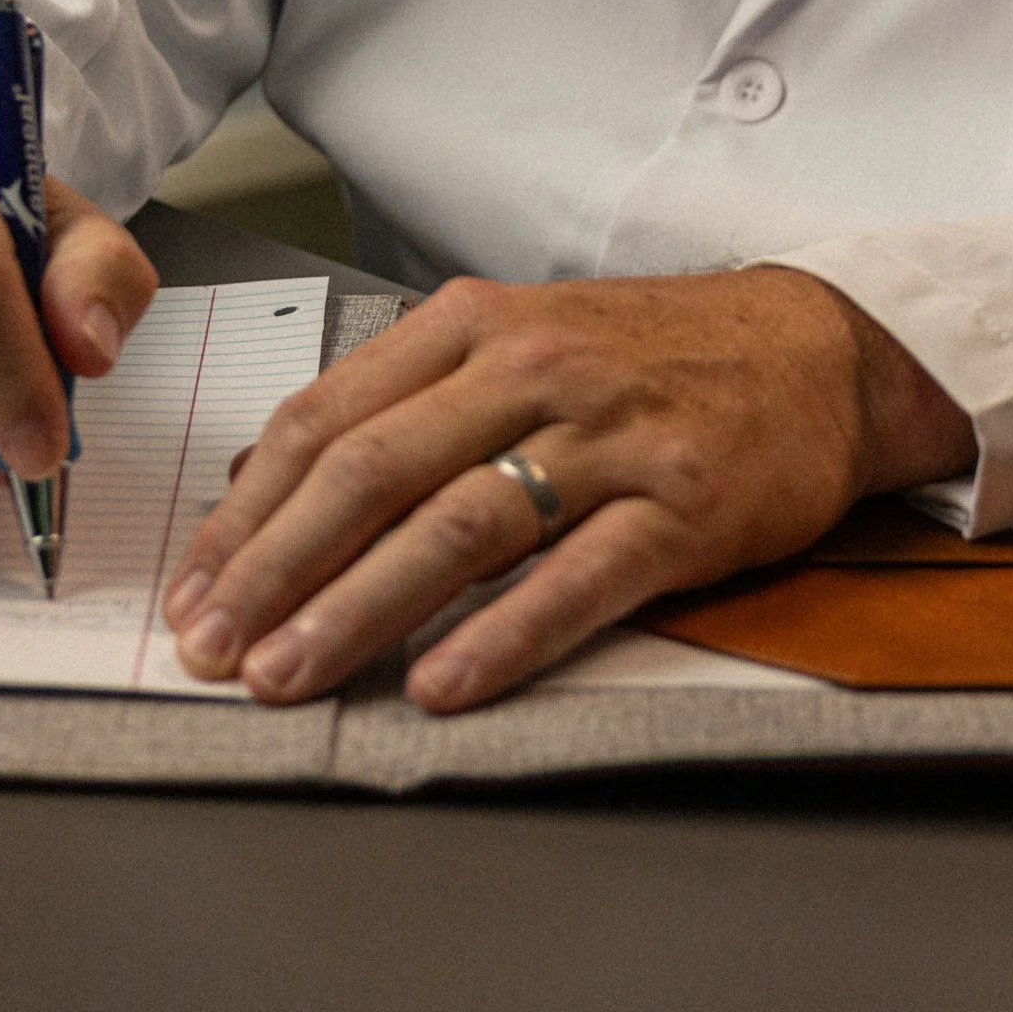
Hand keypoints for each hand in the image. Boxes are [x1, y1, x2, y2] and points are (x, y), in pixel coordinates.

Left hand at [163, 265, 974, 711]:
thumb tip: (275, 490)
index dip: (248, 513)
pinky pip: (578, 578)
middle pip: (374, 472)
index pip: (328, 420)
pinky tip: (443, 683)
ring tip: (291, 675)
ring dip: (360, 609)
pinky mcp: (684, 507)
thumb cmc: (655, 358)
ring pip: (459, 526)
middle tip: (212, 650)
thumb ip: (408, 405)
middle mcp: (534, 372)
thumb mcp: (522, 344)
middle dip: (276, 570)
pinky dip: (503, 635)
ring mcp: (611, 439)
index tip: (192, 588)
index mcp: (477, 328)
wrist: (819, 348)